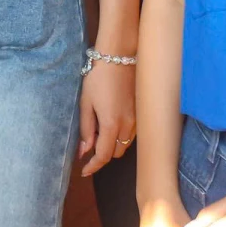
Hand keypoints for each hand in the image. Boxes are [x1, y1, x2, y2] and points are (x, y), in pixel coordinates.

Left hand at [77, 61, 135, 176]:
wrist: (120, 56)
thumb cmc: (98, 77)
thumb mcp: (86, 103)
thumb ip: (86, 129)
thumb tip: (84, 151)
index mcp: (111, 124)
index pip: (104, 156)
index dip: (93, 166)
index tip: (84, 170)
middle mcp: (128, 125)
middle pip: (116, 153)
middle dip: (103, 154)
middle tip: (89, 145)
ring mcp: (137, 119)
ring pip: (126, 144)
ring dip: (113, 145)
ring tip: (99, 132)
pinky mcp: (142, 112)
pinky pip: (132, 133)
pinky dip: (121, 135)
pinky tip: (111, 124)